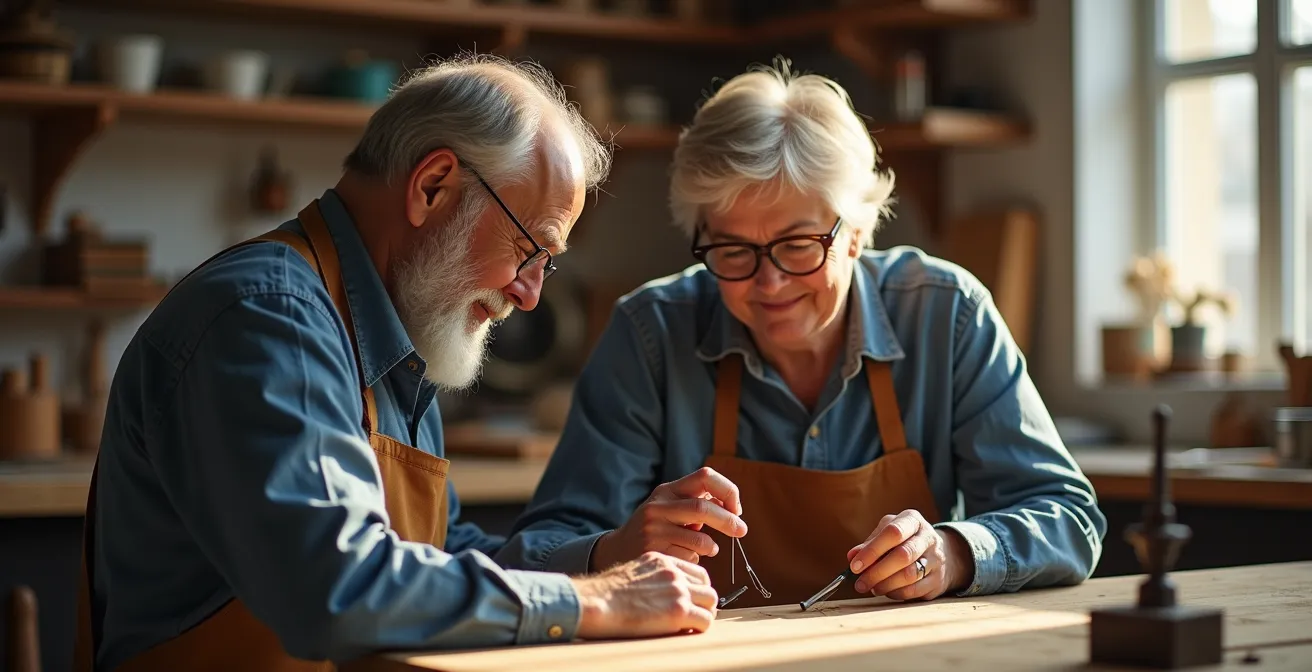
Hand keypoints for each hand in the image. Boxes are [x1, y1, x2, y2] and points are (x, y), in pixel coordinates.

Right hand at [573, 552, 718, 638]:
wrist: (598, 602)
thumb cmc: (606, 593)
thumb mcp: (633, 571)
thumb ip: (653, 576)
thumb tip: (661, 592)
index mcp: (663, 561)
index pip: (696, 571)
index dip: (697, 588)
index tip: (692, 599)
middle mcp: (674, 572)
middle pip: (707, 585)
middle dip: (704, 601)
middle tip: (696, 614)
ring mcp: (678, 590)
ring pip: (711, 601)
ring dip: (704, 614)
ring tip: (692, 624)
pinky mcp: (679, 611)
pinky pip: (705, 621)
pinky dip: (699, 628)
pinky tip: (687, 632)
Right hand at [591, 467, 746, 568]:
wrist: (616, 551)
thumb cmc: (654, 529)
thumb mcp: (670, 508)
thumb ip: (696, 503)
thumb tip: (731, 505)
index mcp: (667, 490)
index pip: (705, 476)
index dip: (727, 490)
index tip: (736, 508)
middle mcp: (659, 505)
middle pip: (703, 507)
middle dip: (729, 521)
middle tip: (742, 531)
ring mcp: (654, 529)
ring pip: (700, 539)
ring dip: (711, 546)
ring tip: (707, 549)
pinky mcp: (653, 551)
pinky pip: (690, 558)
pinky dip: (696, 560)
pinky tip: (686, 558)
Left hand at [845, 509, 973, 601]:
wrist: (943, 553)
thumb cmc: (905, 541)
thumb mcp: (888, 533)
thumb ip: (869, 544)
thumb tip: (852, 556)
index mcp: (912, 520)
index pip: (893, 533)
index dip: (872, 551)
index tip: (855, 566)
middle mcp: (927, 537)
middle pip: (903, 555)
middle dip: (877, 572)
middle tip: (860, 583)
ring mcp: (936, 559)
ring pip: (909, 575)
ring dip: (886, 585)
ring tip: (873, 588)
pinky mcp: (938, 580)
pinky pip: (915, 590)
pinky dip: (896, 593)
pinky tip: (887, 592)